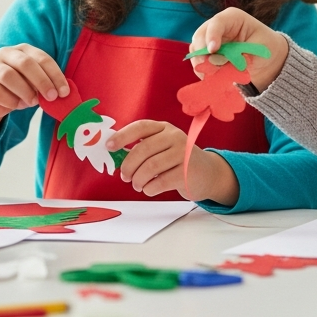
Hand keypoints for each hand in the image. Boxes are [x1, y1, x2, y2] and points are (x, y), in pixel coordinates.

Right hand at [0, 44, 69, 141]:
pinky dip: (11, 101)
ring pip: (9, 76)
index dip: (55, 75)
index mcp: (23, 50)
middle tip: (52, 97)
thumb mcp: (34, 83)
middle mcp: (5, 54)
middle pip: (25, 63)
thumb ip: (46, 83)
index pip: (42, 58)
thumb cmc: (19, 87)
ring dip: (25, 91)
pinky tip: (17, 105)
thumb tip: (62, 93)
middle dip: (42, 81)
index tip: (64, 92)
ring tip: (33, 102)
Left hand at [106, 120, 240, 205]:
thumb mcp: (162, 147)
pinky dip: (149, 188)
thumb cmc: (177, 160)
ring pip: (150, 167)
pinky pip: (161, 181)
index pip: (141, 127)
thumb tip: (114, 154)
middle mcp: (175, 137)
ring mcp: (183, 154)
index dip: (122, 136)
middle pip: (143, 149)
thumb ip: (142, 148)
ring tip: (137, 185)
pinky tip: (148, 189)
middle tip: (124, 176)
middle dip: (128, 165)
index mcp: (164, 128)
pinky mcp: (187, 172)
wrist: (207, 173)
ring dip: (138, 179)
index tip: (109, 146)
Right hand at [189, 7, 288, 90]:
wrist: (266, 59)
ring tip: (212, 75)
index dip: (212, 35)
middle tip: (209, 68)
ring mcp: (209, 39)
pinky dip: (203, 70)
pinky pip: (198, 61)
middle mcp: (217, 26)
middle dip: (202, 53)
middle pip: (200, 35)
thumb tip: (219, 63)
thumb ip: (240, 55)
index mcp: (233, 18)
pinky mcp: (206, 53)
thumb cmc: (266, 48)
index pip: (217, 23)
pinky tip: (211, 77)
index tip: (212, 50)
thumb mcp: (259, 50)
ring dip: (201, 64)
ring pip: (196, 49)